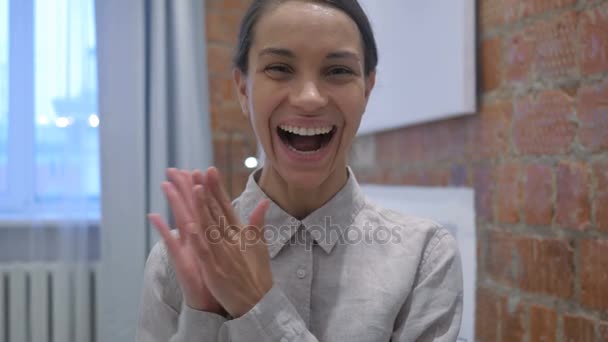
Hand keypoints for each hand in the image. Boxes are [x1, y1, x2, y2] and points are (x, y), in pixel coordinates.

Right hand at [148, 168, 223, 314]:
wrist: (211, 302)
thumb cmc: (219, 278)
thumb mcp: (227, 253)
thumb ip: (229, 233)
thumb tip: (230, 219)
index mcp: (208, 235)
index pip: (205, 207)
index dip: (201, 189)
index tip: (197, 169)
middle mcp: (195, 239)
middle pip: (189, 209)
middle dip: (182, 189)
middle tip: (174, 168)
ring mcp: (186, 249)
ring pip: (179, 221)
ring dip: (173, 203)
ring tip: (166, 184)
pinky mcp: (181, 261)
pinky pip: (171, 245)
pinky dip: (164, 231)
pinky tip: (154, 217)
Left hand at [190, 167, 272, 317]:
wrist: (259, 303)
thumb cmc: (258, 275)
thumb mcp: (260, 246)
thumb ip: (258, 223)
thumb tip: (264, 202)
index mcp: (240, 234)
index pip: (226, 206)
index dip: (217, 188)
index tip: (210, 171)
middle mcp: (231, 241)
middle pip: (216, 212)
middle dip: (206, 191)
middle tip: (197, 172)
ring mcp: (223, 255)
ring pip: (209, 228)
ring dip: (202, 208)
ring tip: (194, 190)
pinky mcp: (215, 271)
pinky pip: (205, 253)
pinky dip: (199, 239)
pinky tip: (190, 226)